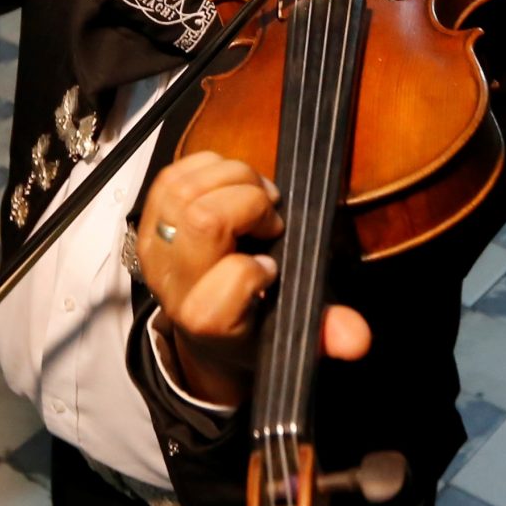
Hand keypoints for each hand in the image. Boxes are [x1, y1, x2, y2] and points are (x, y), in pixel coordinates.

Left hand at [137, 151, 368, 408]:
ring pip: (185, 188)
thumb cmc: (252, 325)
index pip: (235, 273)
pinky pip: (172, 175)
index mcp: (208, 318)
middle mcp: (174, 283)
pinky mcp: (148, 222)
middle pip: (203, 218)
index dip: (260, 262)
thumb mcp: (289, 334)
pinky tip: (230, 184)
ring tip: (255, 197)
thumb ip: (324, 333)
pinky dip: (208, 167)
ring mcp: (156, 249)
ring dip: (231, 178)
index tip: (270, 267)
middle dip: (249, 202)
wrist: (205, 330)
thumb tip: (357, 338)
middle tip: (269, 219)